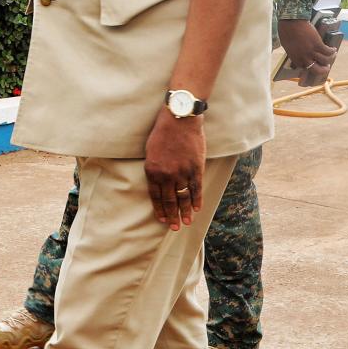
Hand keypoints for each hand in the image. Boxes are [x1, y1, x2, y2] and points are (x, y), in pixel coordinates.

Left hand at [143, 107, 205, 230]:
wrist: (179, 120)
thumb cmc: (162, 133)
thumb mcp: (150, 151)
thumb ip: (154, 169)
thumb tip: (157, 183)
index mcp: (152, 171)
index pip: (155, 196)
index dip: (160, 209)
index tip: (162, 219)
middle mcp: (166, 175)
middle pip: (169, 200)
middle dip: (172, 215)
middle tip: (174, 227)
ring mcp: (182, 172)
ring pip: (183, 197)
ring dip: (185, 212)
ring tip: (186, 222)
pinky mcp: (196, 168)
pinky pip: (196, 188)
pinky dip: (197, 200)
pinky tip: (197, 209)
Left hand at [278, 18, 337, 86]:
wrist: (291, 21)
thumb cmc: (286, 31)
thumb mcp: (287, 45)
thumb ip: (293, 51)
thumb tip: (298, 53)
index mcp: (294, 57)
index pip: (304, 67)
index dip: (310, 67)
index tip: (314, 65)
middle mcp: (303, 57)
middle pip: (316, 70)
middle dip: (323, 70)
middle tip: (326, 67)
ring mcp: (311, 51)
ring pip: (325, 61)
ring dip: (330, 59)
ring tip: (332, 55)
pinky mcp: (318, 44)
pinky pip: (328, 52)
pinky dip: (332, 51)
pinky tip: (333, 49)